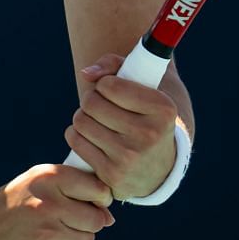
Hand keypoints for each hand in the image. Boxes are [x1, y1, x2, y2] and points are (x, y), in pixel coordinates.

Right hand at [0, 164, 115, 239]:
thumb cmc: (12, 201)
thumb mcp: (37, 180)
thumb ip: (75, 188)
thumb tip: (110, 218)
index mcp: (50, 178)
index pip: (99, 189)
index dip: (99, 198)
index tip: (89, 200)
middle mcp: (50, 203)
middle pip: (97, 219)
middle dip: (88, 221)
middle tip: (68, 218)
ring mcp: (47, 233)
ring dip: (76, 238)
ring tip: (52, 230)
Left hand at [65, 57, 179, 201]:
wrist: (157, 167)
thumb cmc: (144, 116)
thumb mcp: (142, 85)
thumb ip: (114, 65)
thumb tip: (86, 74)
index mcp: (163, 109)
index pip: (110, 85)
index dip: (104, 84)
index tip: (112, 90)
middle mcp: (149, 134)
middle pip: (91, 103)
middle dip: (91, 99)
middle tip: (101, 105)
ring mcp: (129, 157)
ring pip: (80, 121)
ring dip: (83, 116)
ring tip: (97, 121)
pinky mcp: (112, 174)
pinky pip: (76, 141)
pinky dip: (77, 134)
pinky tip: (91, 137)